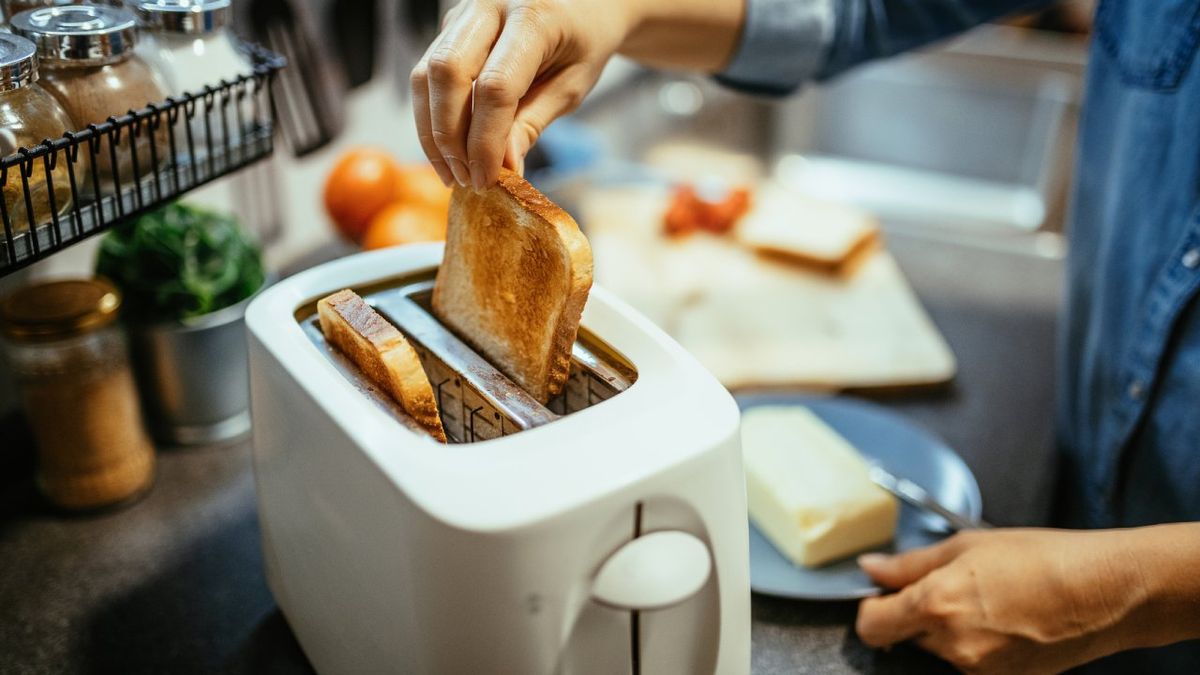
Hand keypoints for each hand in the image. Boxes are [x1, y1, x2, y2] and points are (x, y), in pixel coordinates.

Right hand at [410, 0, 635, 189]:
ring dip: (433, 132)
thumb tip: (502, 168)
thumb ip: (532, 123)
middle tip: (466, 179)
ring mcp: (464, 13)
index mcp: (533, 16)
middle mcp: (489, 5)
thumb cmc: (583, 43)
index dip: (486, 141)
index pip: (495, 86)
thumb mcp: (572, 87)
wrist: (582, 4)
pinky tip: (449, 150)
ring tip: (454, 173)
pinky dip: (432, 117)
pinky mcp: (450, 27)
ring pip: (426, 74)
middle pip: (447, 73)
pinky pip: (427, 74)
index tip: (488, 179)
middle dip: (449, 136)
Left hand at [855, 529, 1157, 673]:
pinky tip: (1006, 619)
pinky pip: (972, 662)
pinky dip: (977, 643)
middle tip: (952, 585)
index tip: (881, 596)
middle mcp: (953, 645)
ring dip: (950, 629)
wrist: (1106, 592)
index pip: (871, 626)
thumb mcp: (967, 546)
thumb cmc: (1043, 559)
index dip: (871, 609)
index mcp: (936, 605)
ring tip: (989, 599)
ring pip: (940, 650)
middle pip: (907, 637)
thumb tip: (871, 567)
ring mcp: (979, 669)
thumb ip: (910, 563)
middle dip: (918, 614)